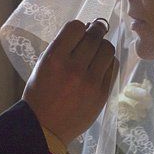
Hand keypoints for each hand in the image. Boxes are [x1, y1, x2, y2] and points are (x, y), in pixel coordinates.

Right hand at [23, 19, 117, 144]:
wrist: (45, 127)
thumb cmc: (40, 94)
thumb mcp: (42, 66)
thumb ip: (61, 47)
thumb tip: (85, 29)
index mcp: (54, 59)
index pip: (75, 27)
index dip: (79, 26)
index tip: (79, 31)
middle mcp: (73, 68)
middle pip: (94, 36)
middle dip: (95, 31)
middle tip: (95, 32)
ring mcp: (90, 82)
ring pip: (108, 49)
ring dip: (103, 46)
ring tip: (97, 51)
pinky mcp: (102, 93)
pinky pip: (113, 67)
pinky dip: (108, 62)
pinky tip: (101, 65)